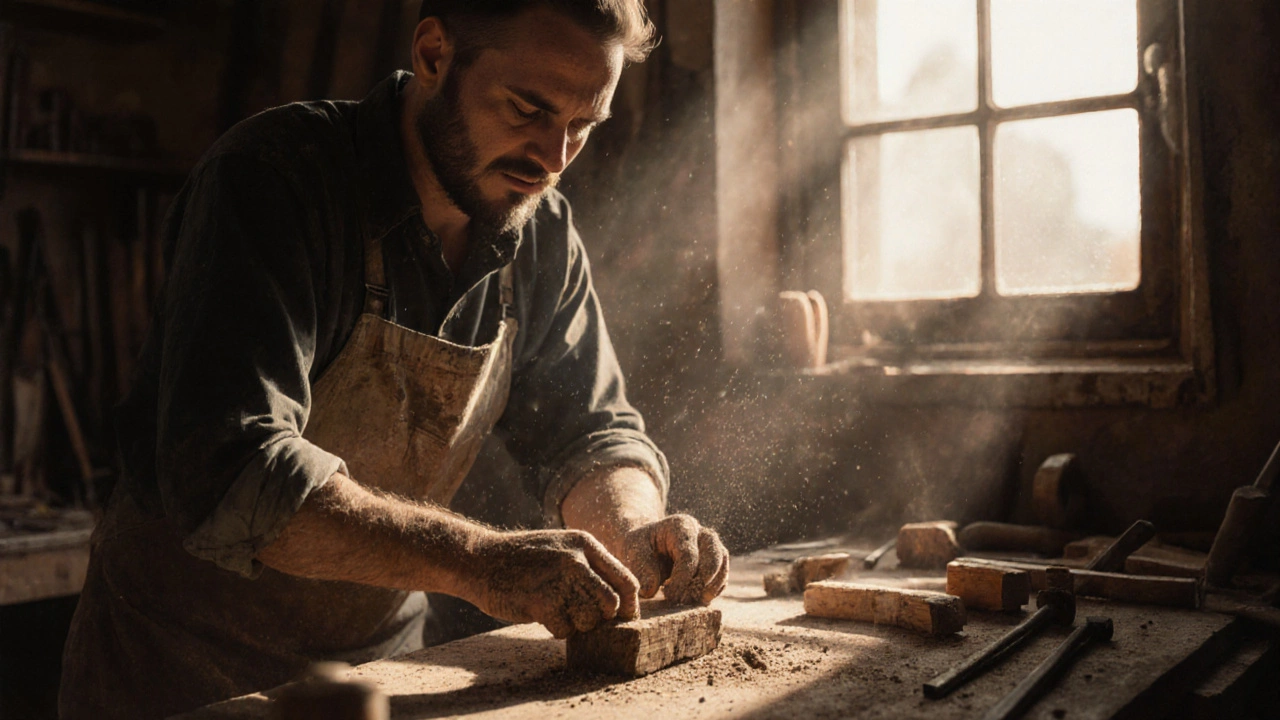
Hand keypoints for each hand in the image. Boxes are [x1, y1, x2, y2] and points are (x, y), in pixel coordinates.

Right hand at [461, 529, 639, 638]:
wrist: (479, 560)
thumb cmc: (524, 560)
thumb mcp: (562, 548)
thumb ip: (590, 567)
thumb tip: (621, 601)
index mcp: (585, 544)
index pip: (627, 581)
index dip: (628, 605)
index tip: (621, 617)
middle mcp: (575, 560)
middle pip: (611, 605)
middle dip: (600, 618)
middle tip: (583, 616)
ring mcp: (557, 579)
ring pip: (588, 620)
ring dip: (576, 623)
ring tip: (557, 610)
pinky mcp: (539, 600)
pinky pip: (564, 629)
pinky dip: (556, 628)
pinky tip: (541, 613)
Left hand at [616, 514, 728, 604]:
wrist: (647, 545)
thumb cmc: (639, 546)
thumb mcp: (633, 551)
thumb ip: (641, 569)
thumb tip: (651, 590)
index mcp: (680, 525)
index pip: (689, 554)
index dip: (682, 578)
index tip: (669, 596)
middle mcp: (701, 532)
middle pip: (714, 555)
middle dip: (702, 581)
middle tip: (685, 600)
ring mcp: (711, 546)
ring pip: (723, 564)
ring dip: (711, 587)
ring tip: (692, 602)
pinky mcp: (715, 561)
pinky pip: (722, 576)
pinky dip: (714, 590)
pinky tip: (696, 600)